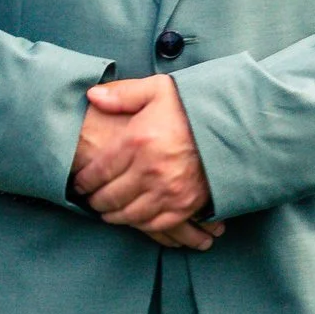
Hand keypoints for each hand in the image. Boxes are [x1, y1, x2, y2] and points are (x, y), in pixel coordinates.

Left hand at [69, 73, 220, 246]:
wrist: (237, 126)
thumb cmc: (194, 106)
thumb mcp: (158, 89)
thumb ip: (122, 94)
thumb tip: (92, 95)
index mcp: (138, 141)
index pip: (98, 171)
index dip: (83, 181)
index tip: (78, 184)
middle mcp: (150, 170)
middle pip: (109, 196)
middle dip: (95, 201)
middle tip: (89, 200)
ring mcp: (168, 191)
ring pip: (128, 214)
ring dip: (113, 216)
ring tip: (106, 212)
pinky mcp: (185, 205)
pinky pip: (154, 224)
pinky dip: (140, 224)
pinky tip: (133, 218)